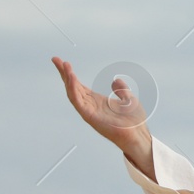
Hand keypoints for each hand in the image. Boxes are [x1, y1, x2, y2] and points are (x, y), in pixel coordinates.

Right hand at [52, 56, 154, 177]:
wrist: (138, 134)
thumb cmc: (133, 122)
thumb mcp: (128, 100)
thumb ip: (121, 90)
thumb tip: (115, 81)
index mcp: (96, 101)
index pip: (79, 85)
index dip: (70, 74)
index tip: (63, 62)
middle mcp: (90, 105)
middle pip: (72, 87)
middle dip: (64, 73)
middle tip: (56, 60)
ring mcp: (88, 111)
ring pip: (73, 92)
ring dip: (68, 79)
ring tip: (64, 66)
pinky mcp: (89, 116)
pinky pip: (78, 101)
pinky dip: (74, 89)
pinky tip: (72, 79)